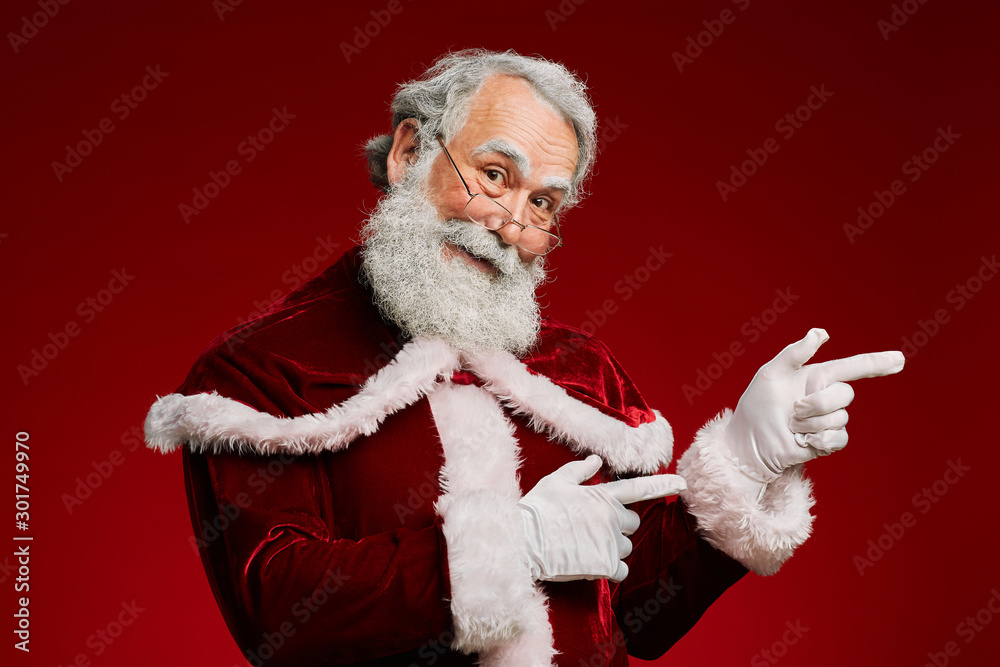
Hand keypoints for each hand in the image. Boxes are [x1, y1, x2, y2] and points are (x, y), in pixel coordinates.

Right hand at [518, 455, 685, 581]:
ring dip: (612, 548)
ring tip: (584, 546)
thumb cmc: (537, 509)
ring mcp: (610, 542)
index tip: (683, 483)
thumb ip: (580, 470)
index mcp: (602, 496)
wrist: (523, 541)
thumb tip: (597, 460)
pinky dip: (611, 569)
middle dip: (618, 526)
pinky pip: (622, 570)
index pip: (638, 488)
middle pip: (632, 523)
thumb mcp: (556, 482)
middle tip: (591, 529)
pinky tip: (591, 564)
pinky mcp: (605, 565)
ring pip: (626, 547)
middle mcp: (611, 518)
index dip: (663, 484)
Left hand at [724, 328, 903, 483]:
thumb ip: (795, 353)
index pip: (852, 367)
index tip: (899, 359)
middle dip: (818, 403)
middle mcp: (826, 397)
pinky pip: (840, 438)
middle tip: (793, 410)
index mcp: (816, 377)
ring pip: (840, 417)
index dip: (876, 363)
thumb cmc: (756, 406)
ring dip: (812, 423)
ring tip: (792, 426)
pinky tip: (802, 440)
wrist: (748, 442)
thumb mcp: (770, 374)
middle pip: (845, 394)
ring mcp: (829, 420)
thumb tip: (821, 333)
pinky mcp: (828, 441)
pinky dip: (820, 439)